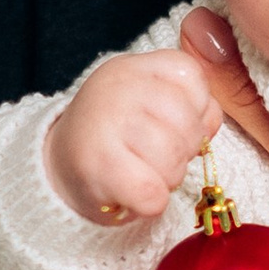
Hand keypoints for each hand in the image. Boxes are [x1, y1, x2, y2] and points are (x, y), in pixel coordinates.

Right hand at [45, 46, 221, 225]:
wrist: (59, 165)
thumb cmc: (118, 136)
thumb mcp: (151, 103)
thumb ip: (190, 103)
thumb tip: (209, 123)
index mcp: (135, 67)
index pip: (192, 77)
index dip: (195, 110)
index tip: (170, 124)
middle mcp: (117, 87)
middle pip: (187, 123)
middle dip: (184, 151)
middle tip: (158, 157)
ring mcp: (104, 124)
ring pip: (172, 159)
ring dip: (168, 178)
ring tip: (145, 173)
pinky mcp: (97, 167)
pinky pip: (152, 193)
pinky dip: (151, 202)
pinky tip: (133, 194)